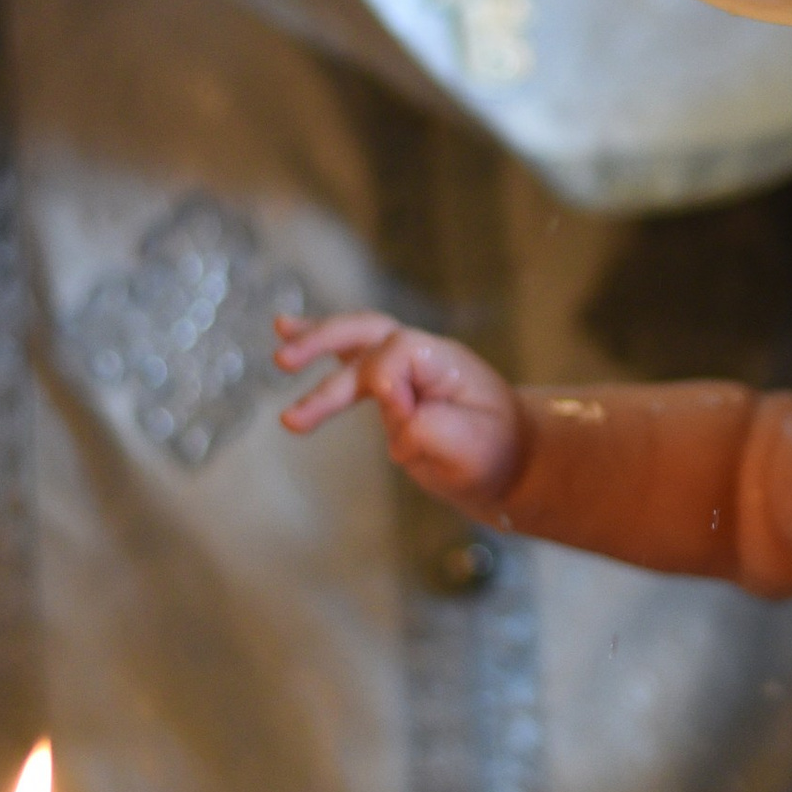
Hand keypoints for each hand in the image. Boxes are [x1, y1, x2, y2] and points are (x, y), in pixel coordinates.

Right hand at [275, 311, 523, 515]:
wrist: (512, 459)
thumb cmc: (494, 453)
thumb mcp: (472, 450)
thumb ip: (431, 428)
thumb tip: (395, 415)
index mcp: (444, 362)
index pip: (398, 353)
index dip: (387, 385)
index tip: (401, 417)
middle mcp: (422, 356)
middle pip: (367, 331)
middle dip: (323, 342)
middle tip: (284, 362)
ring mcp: (404, 369)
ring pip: (354, 342)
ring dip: (314, 346)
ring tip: (279, 357)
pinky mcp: (390, 388)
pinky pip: (351, 361)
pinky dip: (322, 352)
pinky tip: (286, 339)